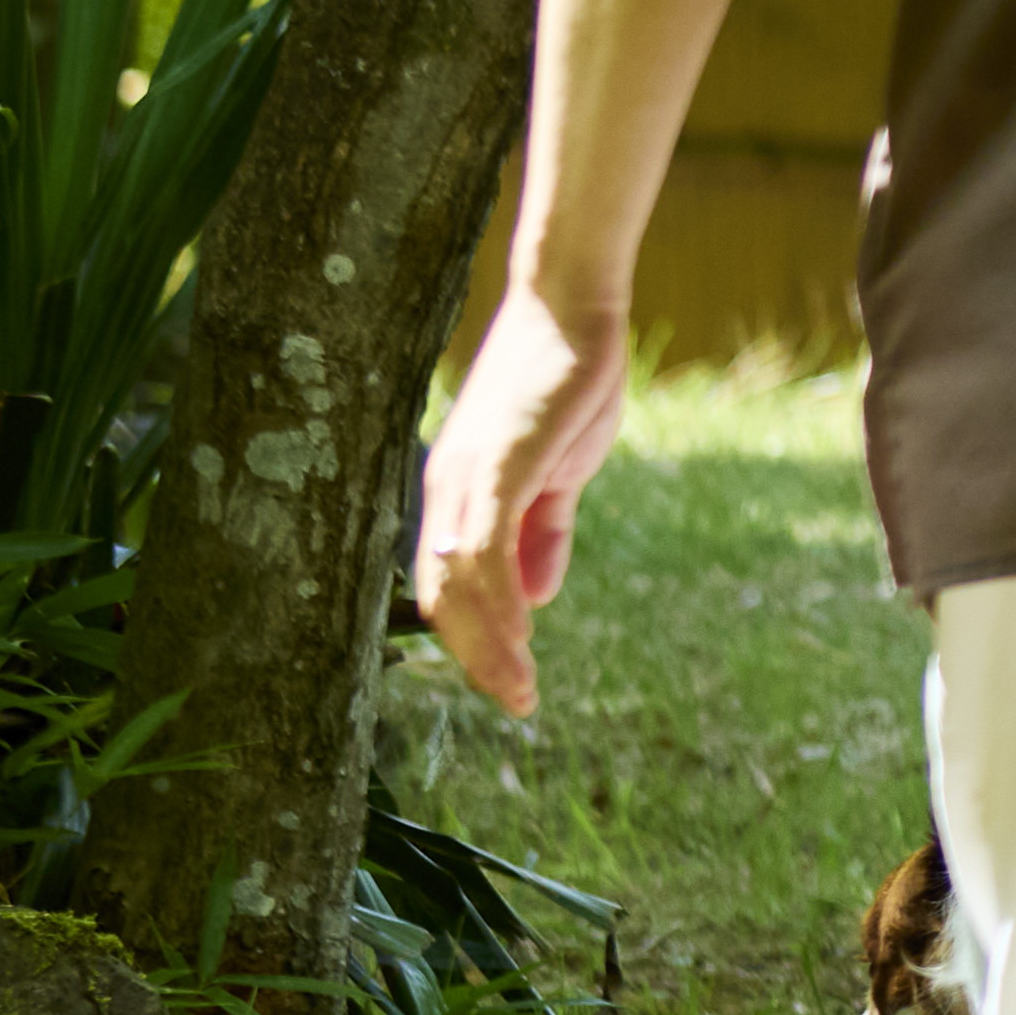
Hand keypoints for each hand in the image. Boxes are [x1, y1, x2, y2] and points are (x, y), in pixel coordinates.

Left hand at [408, 281, 629, 719]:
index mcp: (457, 493)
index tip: (511, 684)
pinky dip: (497, 599)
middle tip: (514, 703)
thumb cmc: (567, 382)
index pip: (449, 585)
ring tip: (521, 688)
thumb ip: (544, 530)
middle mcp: (445, 489)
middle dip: (478, 658)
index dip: (476, 641)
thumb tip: (534, 595)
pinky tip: (523, 633)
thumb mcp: (562, 471)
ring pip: (458, 583)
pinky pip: (484, 548)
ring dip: (490, 644)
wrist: (573, 311)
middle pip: (442, 595)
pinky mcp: (495, 465)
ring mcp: (465, 478)